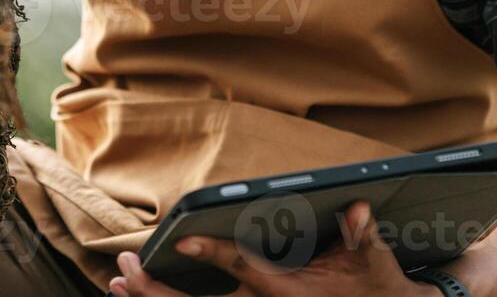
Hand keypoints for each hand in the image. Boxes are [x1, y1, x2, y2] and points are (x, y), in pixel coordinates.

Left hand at [109, 200, 436, 296]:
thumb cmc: (376, 286)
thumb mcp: (374, 262)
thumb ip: (362, 235)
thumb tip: (358, 208)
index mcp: (287, 291)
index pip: (242, 268)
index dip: (211, 252)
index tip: (180, 238)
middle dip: (157, 290)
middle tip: (125, 266)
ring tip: (119, 283)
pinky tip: (142, 295)